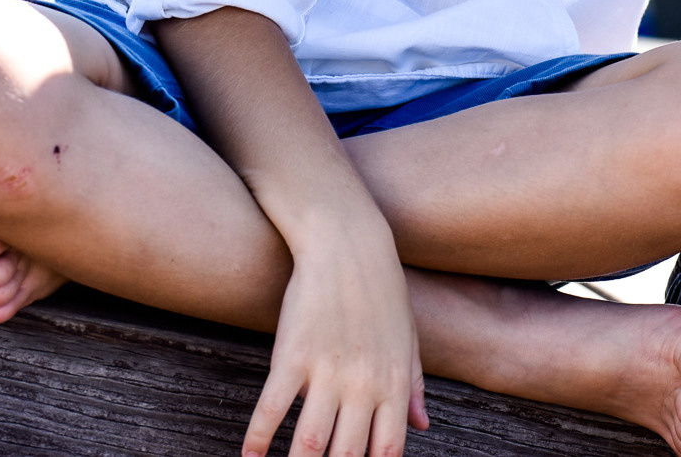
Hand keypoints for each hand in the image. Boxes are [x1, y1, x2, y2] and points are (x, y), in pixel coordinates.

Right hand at [244, 228, 428, 456]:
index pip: (388, 449)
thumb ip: (414, 386)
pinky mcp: (292, 356)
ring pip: (309, 442)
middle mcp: (363, 384)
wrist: (349, 244)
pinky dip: (257, 440)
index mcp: (394, 383)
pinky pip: (272, 409)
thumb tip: (423, 426)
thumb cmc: (382, 292)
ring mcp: (327, 372)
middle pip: (347, 455)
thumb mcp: (408, 338)